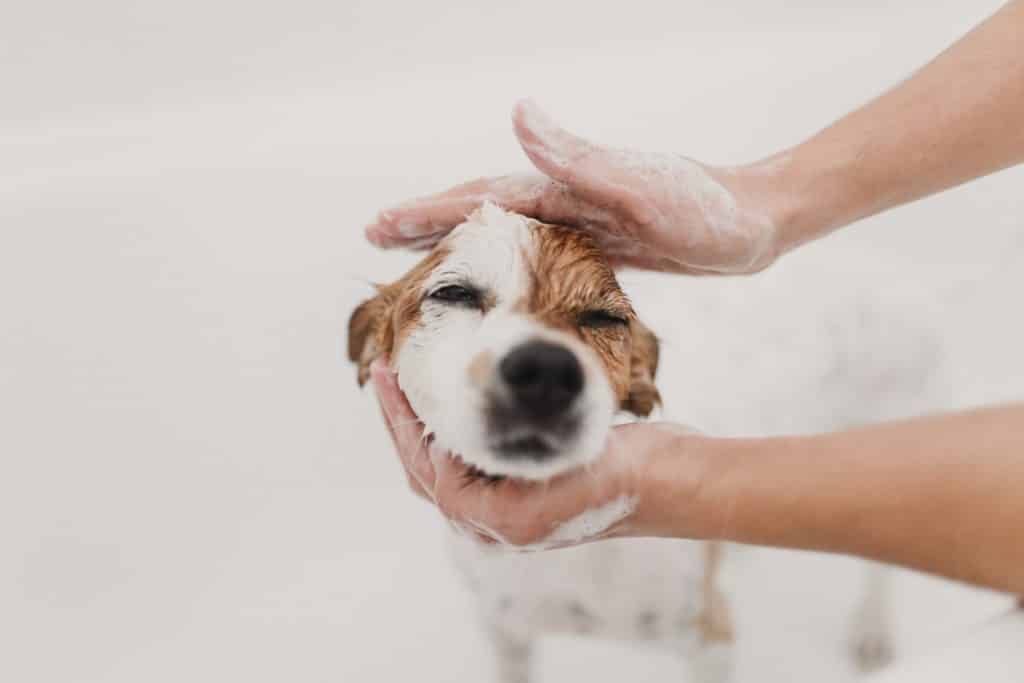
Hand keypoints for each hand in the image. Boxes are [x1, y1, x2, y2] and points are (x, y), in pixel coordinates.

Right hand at [365, 99, 783, 274]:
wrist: (757, 222)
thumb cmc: (707, 209)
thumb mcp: (642, 186)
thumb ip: (580, 157)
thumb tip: (517, 112)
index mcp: (566, 186)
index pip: (481, 198)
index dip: (428, 211)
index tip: (379, 224)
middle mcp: (566, 199)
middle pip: (481, 210)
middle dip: (427, 222)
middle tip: (376, 236)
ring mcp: (582, 221)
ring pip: (503, 233)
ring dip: (458, 242)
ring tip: (417, 254)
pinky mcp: (602, 244)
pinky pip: (535, 253)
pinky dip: (503, 261)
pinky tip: (493, 274)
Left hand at [369, 358, 710, 548]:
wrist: (671, 481)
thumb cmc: (618, 475)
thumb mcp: (549, 468)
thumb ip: (485, 475)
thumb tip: (433, 458)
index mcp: (494, 522)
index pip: (427, 469)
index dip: (403, 421)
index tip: (390, 374)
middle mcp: (496, 522)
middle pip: (426, 470)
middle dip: (401, 422)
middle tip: (382, 372)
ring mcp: (511, 508)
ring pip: (447, 465)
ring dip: (425, 424)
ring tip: (407, 383)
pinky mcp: (528, 489)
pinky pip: (475, 459)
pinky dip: (456, 429)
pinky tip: (456, 399)